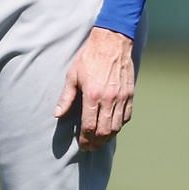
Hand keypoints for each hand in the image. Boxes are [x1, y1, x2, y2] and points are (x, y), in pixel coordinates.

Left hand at [54, 27, 135, 150]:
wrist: (112, 42)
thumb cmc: (89, 57)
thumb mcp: (72, 76)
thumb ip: (66, 98)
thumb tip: (57, 115)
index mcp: (93, 96)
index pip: (90, 126)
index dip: (85, 139)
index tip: (82, 145)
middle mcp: (110, 99)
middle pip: (105, 130)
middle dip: (97, 142)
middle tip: (90, 147)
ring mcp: (122, 97)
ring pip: (117, 126)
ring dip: (108, 137)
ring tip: (100, 141)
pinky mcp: (131, 94)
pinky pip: (127, 116)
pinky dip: (120, 125)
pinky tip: (112, 127)